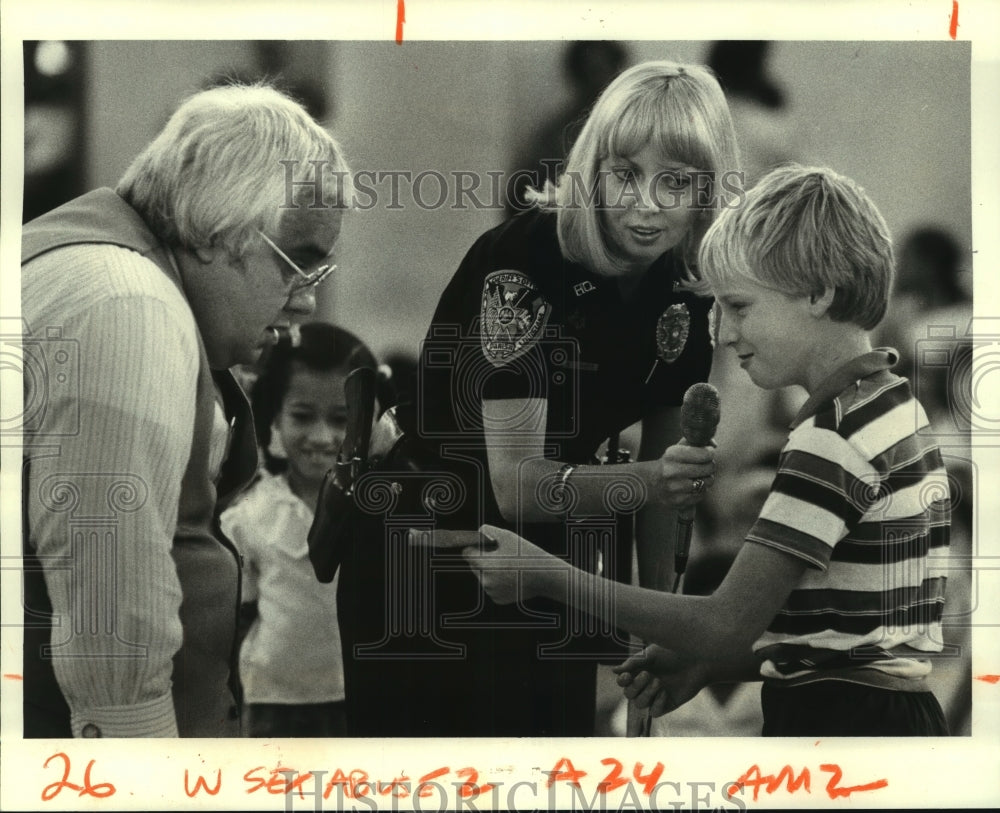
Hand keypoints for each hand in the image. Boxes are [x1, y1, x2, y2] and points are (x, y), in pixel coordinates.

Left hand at [407, 524, 567, 603]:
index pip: (467, 553)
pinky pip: (491, 587)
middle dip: (482, 559)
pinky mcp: (497, 600)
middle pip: (474, 565)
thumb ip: (486, 531)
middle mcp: (484, 581)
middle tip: (501, 555)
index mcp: (484, 564)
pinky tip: (512, 577)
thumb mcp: (507, 536)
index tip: (483, 546)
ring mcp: (490, 592)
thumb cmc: (526, 553)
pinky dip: (497, 582)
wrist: (545, 576)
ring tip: (509, 566)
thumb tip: (475, 534)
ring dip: (490, 570)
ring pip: (482, 576)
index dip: (475, 547)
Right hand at [612, 644, 709, 716]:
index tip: (626, 675)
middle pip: (629, 695)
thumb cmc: (673, 652)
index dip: (622, 681)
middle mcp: (645, 686)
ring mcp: (655, 696)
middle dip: (636, 686)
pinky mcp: (667, 704)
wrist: (697, 659)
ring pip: (640, 704)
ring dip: (647, 694)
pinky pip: (655, 711)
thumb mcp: (650, 654)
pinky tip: (665, 692)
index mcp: (638, 672)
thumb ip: (633, 663)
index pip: (623, 682)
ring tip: (659, 682)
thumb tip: (614, 671)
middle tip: (647, 674)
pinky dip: (657, 703)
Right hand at [651, 442, 715, 508]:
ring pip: (707, 482)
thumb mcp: (678, 448)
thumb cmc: (670, 463)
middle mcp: (672, 471)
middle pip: (708, 468)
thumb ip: (696, 442)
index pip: (705, 454)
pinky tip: (692, 487)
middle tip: (705, 466)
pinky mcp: (678, 501)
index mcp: (673, 455)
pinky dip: (700, 490)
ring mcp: (674, 488)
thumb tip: (714, 445)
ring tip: (699, 476)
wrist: (650, 482)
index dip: (710, 454)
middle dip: (710, 466)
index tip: (707, 454)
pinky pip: (701, 495)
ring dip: (707, 479)